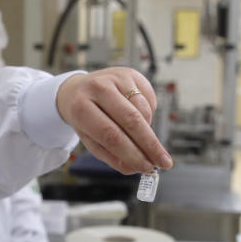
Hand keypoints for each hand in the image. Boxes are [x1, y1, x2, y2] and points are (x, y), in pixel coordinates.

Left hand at [55, 67, 172, 174]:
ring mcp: (115, 77)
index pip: (111, 135)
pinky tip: (138, 117)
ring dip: (148, 130)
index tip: (147, 167)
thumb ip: (112, 157)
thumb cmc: (85, 119)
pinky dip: (148, 115)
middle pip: (131, 120)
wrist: (78, 90)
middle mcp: (98, 88)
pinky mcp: (130, 73)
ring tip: (140, 137)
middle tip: (163, 162)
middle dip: (150, 144)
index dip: (131, 153)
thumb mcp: (90, 140)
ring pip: (142, 110)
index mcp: (81, 108)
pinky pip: (149, 99)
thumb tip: (137, 168)